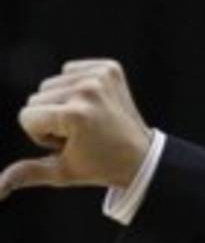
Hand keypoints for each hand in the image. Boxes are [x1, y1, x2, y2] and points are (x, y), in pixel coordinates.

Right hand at [0, 59, 151, 198]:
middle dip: (52, 119)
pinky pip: (71, 70)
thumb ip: (25, 173)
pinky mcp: (110, 68)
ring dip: (63, 103)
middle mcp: (88, 91)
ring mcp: (101, 77)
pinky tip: (96, 104)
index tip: (70, 144)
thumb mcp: (62, 172)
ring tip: (89, 121)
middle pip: (36, 98)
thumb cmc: (99, 166)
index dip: (42, 136)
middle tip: (83, 134)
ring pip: (51, 85)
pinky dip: (77, 87)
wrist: (142, 156)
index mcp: (75, 115)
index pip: (26, 117)